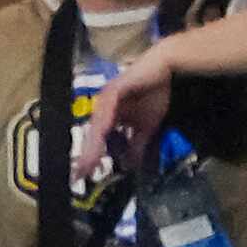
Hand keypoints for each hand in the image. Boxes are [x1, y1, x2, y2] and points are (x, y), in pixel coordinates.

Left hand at [74, 44, 175, 182]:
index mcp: (108, 117)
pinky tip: (101, 139)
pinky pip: (107, 112)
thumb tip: (130, 165)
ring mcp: (105, 100)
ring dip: (92, 145)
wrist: (166, 69)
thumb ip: (137, 144)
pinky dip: (103, 126)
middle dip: (86, 156)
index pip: (97, 141)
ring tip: (88, 163)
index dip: (91, 158)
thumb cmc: (156, 93)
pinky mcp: (112, 91)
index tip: (84, 177)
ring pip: (96, 127)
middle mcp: (102, 109)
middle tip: (80, 175)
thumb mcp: (147, 126)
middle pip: (92, 136)